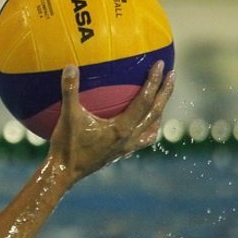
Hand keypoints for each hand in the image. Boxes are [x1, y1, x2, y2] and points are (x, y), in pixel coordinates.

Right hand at [46, 60, 173, 181]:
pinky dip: (150, 127)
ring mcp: (128, 146)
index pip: (144, 100)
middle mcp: (130, 137)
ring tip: (163, 96)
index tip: (160, 65)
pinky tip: (146, 121)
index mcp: (121, 127)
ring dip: (161, 109)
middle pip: (156, 112)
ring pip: (153, 126)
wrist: (64, 172)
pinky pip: (144, 138)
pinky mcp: (122, 152)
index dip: (153, 81)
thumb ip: (70, 90)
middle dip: (166, 92)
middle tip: (172, 74)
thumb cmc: (66, 145)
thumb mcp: (67, 116)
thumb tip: (70, 66)